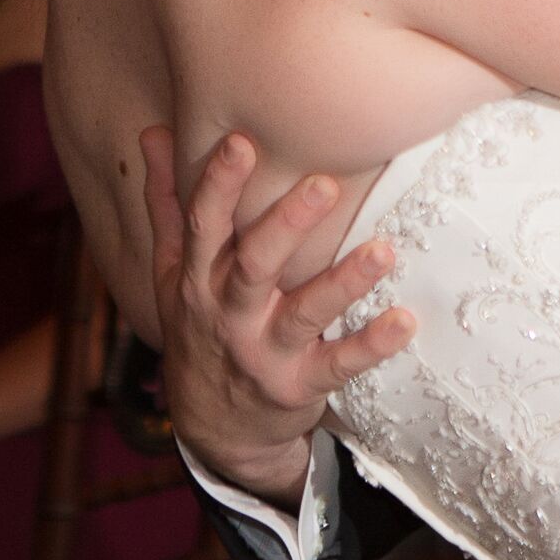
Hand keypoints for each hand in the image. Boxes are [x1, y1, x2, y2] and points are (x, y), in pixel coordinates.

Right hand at [137, 127, 412, 505]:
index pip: (204, 226)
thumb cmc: (199, 328)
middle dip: (287, 225)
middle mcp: (227, 315)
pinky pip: (339, 365)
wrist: (214, 428)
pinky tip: (405, 320)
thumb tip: (154, 132)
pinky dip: (372, 345)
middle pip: (256, 266)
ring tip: (384, 250)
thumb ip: (168, 203)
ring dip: (344, 282)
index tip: (242, 141)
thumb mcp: (172, 272)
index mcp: (197, 279)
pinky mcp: (300, 386)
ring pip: (304, 315)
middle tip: (326, 184)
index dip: (219, 184)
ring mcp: (265, 353)